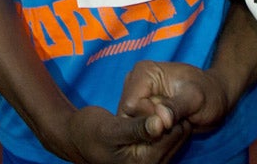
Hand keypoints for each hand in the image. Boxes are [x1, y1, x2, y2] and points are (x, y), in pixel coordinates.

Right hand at [62, 104, 188, 163]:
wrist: (77, 138)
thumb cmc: (90, 131)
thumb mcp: (111, 129)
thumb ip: (137, 127)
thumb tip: (160, 124)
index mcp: (144, 163)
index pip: (174, 131)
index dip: (166, 111)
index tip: (153, 99)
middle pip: (179, 133)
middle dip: (169, 116)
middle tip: (152, 102)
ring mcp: (154, 162)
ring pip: (177, 133)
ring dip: (167, 119)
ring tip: (150, 108)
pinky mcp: (153, 157)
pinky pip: (170, 136)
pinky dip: (164, 123)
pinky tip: (150, 116)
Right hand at [118, 60, 230, 136]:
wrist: (215, 97)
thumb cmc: (209, 94)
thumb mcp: (196, 100)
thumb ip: (176, 107)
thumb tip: (160, 120)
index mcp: (144, 71)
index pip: (132, 106)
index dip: (150, 119)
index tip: (171, 120)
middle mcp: (134, 82)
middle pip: (129, 117)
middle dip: (150, 126)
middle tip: (174, 123)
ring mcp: (136, 95)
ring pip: (132, 125)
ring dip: (152, 131)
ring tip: (174, 123)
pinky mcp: (140, 108)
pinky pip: (139, 128)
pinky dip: (153, 132)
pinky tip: (169, 127)